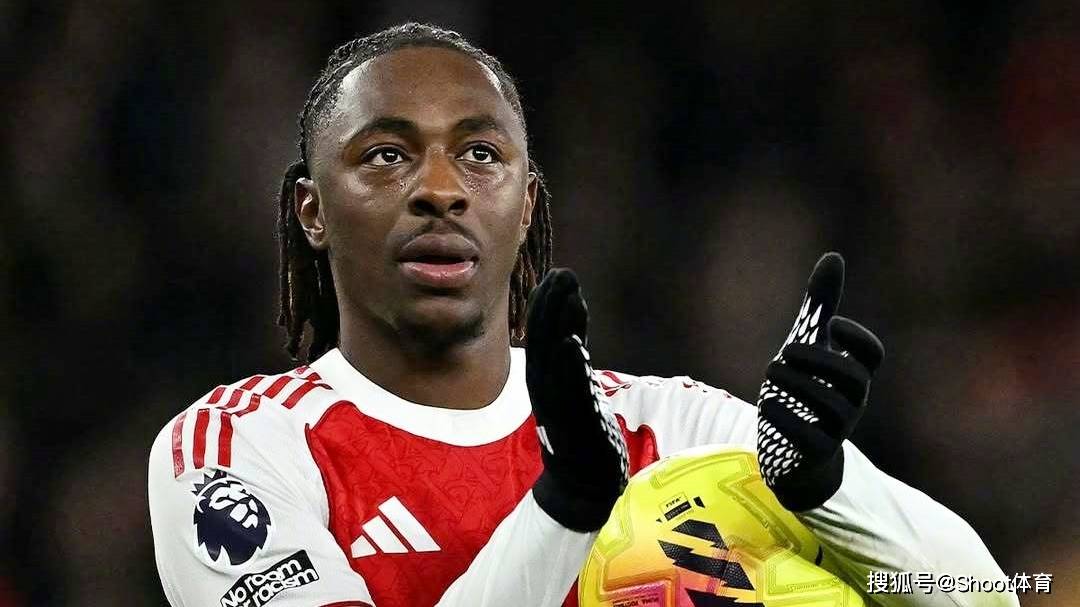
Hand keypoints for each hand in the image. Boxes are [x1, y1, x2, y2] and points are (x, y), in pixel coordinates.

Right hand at [526, 268, 628, 531]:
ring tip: (568, 294)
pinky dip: (570, 366)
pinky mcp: (576, 423)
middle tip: (563, 274)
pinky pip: (570, 390)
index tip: (557, 274)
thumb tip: (573, 310)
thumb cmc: (580, 432)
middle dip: (552, 305)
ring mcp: (559, 406)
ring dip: (560, 325)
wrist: (581, 485)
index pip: (540, 334)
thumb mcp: (576, 382)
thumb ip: (574, 349)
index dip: (546, 303)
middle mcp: (545, 389)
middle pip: (543, 340)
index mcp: (543, 379)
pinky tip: (573, 343)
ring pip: (554, 359)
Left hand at [757, 252, 884, 510]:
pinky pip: (811, 440)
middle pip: (853, 379)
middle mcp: (850, 402)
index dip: (858, 338)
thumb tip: (832, 257)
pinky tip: (769, 404)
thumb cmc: (805, 392)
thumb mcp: (809, 346)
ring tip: (770, 369)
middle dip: (820, 360)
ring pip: (831, 408)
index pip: (873, 355)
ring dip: (798, 384)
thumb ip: (820, 306)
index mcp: (851, 375)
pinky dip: (788, 419)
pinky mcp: (814, 455)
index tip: (831, 325)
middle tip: (786, 349)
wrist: (795, 455)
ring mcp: (835, 431)